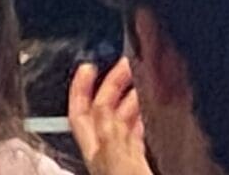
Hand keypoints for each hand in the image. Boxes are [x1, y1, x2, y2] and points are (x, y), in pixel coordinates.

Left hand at [68, 59, 148, 174]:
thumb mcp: (113, 154)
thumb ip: (106, 129)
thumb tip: (100, 103)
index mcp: (94, 147)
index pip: (79, 111)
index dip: (80, 87)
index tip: (87, 66)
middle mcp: (105, 151)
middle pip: (103, 111)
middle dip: (112, 84)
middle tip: (125, 65)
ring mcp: (120, 156)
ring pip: (121, 121)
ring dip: (130, 99)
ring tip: (141, 82)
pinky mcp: (137, 163)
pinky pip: (136, 134)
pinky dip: (142, 119)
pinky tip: (149, 115)